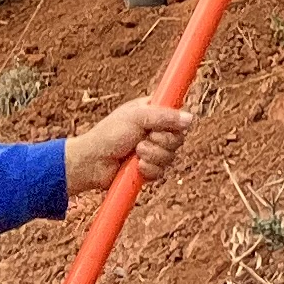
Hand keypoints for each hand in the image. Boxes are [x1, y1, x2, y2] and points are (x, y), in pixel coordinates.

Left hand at [62, 94, 194, 197]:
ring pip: (171, 156)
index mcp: (153, 112)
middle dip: (161, 142)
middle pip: (178, 138)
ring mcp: (153, 150)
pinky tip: (137, 166)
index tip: (168, 124)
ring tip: (136, 152)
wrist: (93, 162)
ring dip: (153, 156)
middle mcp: (156, 130)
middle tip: (144, 139)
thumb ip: (164, 117)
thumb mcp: (137, 118)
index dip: (176, 121)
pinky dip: (149, 170)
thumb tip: (190, 119)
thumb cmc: (109, 134)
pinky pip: (162, 171)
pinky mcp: (149, 168)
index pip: (177, 114)